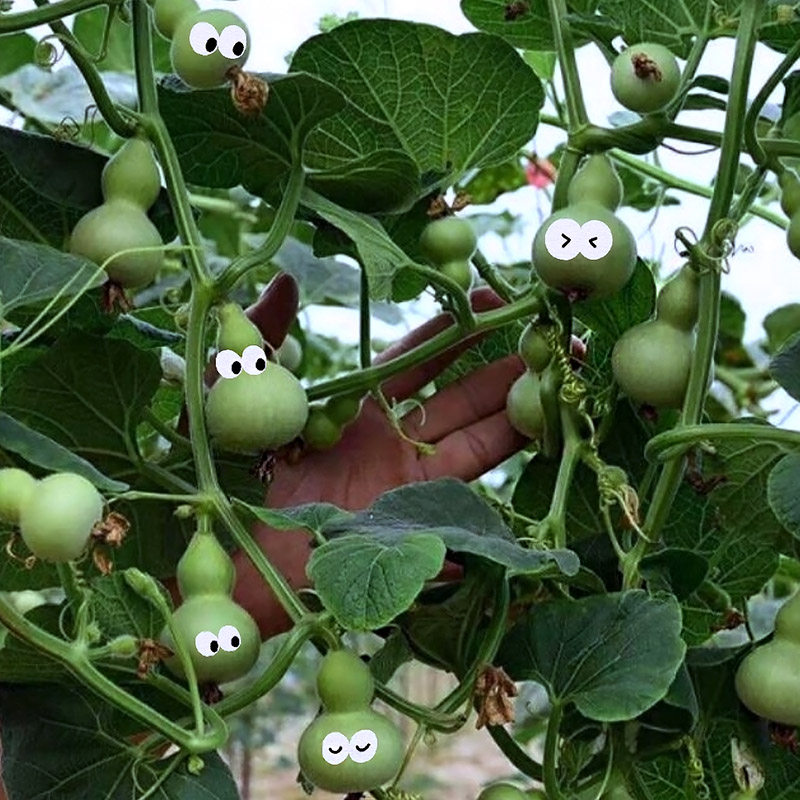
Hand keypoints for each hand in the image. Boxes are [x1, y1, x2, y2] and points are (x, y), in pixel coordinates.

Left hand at [226, 275, 526, 635]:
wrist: (235, 555)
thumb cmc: (224, 475)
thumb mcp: (236, 393)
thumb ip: (263, 339)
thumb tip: (285, 280)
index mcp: (354, 403)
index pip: (419, 357)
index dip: (457, 328)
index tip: (493, 297)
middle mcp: (389, 435)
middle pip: (460, 390)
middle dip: (505, 360)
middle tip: (549, 331)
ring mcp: (406, 474)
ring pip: (476, 429)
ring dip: (519, 401)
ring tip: (563, 368)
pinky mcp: (418, 510)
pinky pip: (472, 476)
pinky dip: (508, 452)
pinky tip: (545, 426)